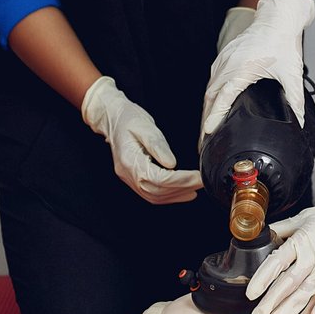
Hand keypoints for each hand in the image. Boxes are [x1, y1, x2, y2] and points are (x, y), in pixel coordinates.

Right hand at [81, 76, 201, 204]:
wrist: (112, 117)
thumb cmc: (128, 118)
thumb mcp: (145, 126)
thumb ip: (158, 146)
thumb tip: (172, 164)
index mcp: (129, 160)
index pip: (158, 178)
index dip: (180, 180)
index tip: (198, 177)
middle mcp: (128, 174)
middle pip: (157, 191)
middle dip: (182, 188)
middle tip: (203, 181)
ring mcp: (129, 178)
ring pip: (154, 196)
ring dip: (177, 194)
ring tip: (196, 187)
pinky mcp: (134, 178)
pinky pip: (152, 193)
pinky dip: (170, 195)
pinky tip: (185, 192)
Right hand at [201, 0, 314, 137]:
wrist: (276, 18)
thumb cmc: (281, 41)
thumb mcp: (291, 73)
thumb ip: (295, 100)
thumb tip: (299, 121)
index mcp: (242, 70)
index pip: (222, 100)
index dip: (214, 119)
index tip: (208, 133)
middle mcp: (228, 65)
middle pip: (209, 99)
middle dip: (205, 121)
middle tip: (204, 142)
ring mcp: (223, 61)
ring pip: (208, 91)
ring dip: (206, 110)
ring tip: (206, 130)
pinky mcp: (223, 58)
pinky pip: (211, 81)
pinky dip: (209, 98)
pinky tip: (212, 108)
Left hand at [245, 162, 314, 313]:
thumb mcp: (301, 218)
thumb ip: (280, 229)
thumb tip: (260, 235)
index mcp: (300, 242)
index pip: (276, 262)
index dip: (262, 278)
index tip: (250, 294)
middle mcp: (313, 257)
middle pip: (288, 282)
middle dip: (270, 302)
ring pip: (305, 292)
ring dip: (289, 310)